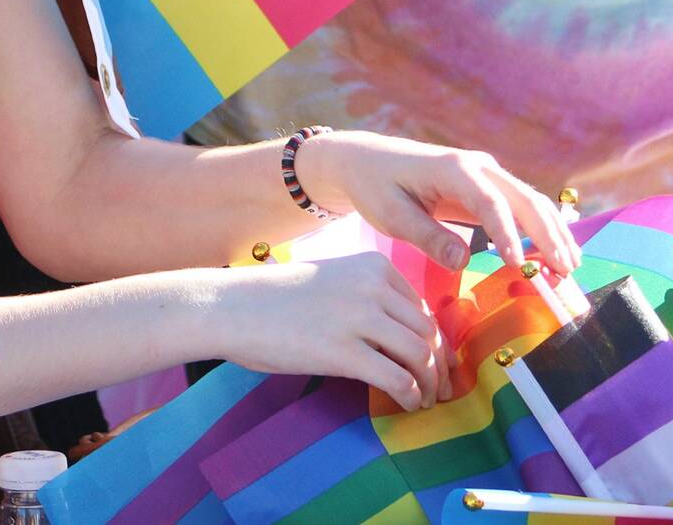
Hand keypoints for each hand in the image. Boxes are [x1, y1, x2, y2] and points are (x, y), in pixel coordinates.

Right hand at [210, 254, 448, 408]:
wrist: (232, 306)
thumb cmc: (276, 299)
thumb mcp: (332, 281)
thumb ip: (368, 297)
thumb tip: (400, 334)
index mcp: (374, 267)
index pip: (423, 308)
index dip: (436, 342)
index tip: (438, 364)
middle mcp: (374, 287)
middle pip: (427, 332)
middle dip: (439, 366)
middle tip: (440, 390)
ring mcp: (360, 318)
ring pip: (419, 355)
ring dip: (427, 385)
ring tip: (423, 401)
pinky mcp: (343, 351)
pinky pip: (396, 377)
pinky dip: (409, 396)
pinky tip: (406, 406)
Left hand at [292, 131, 580, 277]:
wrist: (365, 160)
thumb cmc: (375, 186)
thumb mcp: (392, 215)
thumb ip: (427, 236)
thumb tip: (463, 262)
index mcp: (454, 169)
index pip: (491, 203)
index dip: (508, 234)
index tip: (518, 265)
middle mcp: (478, 166)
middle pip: (524, 199)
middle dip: (548, 234)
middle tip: (565, 270)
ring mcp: (485, 174)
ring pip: (528, 201)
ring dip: (552, 231)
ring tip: (570, 265)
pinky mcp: (485, 187)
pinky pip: (518, 206)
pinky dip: (539, 228)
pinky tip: (554, 251)